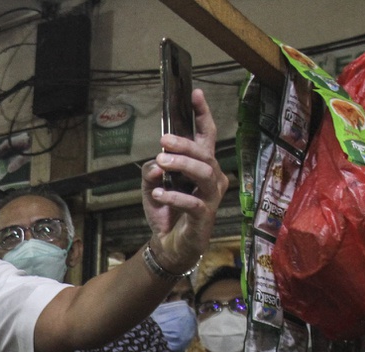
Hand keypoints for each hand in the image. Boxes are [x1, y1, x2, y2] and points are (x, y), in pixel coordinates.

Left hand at [141, 89, 229, 273]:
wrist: (169, 245)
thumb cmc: (166, 212)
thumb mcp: (152, 187)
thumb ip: (152, 171)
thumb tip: (156, 163)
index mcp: (202, 166)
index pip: (206, 136)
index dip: (202, 114)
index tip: (195, 93)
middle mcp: (212, 178)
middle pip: (205, 153)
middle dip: (185, 144)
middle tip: (163, 140)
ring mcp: (211, 197)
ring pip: (204, 173)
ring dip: (182, 164)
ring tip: (161, 162)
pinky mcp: (205, 216)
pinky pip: (193, 202)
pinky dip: (174, 197)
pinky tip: (159, 194)